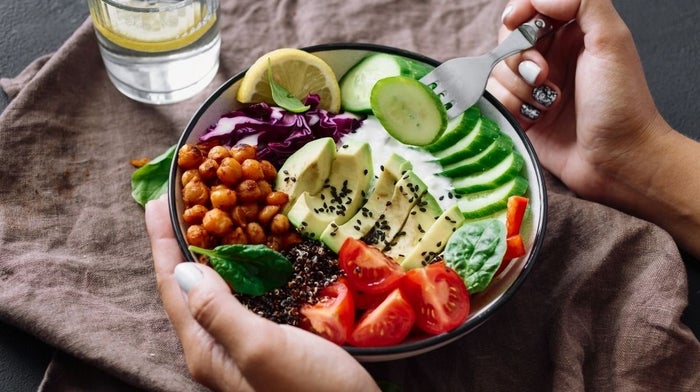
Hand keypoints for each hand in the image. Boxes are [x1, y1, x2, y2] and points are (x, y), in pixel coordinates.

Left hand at [145, 195, 378, 391]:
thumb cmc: (311, 391)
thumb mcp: (261, 349)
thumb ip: (218, 311)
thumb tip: (183, 269)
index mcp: (206, 347)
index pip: (174, 284)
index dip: (163, 240)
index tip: (158, 198)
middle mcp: (217, 345)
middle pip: (189, 285)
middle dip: (181, 240)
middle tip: (185, 198)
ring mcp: (243, 344)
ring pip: (216, 288)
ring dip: (208, 249)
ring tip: (210, 215)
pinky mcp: (270, 339)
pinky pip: (244, 294)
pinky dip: (241, 266)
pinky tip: (252, 252)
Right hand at [488, 0, 670, 202]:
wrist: (617, 160)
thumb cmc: (621, 103)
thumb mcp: (611, 40)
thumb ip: (581, 2)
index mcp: (573, 33)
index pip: (530, 9)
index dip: (518, 13)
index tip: (516, 23)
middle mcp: (551, 57)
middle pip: (507, 39)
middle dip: (518, 56)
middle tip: (543, 75)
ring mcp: (534, 87)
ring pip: (497, 71)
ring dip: (518, 87)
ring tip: (547, 103)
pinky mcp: (521, 114)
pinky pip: (495, 99)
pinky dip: (510, 106)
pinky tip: (535, 118)